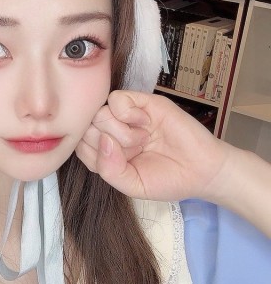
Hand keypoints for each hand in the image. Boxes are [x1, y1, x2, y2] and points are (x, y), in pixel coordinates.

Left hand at [76, 90, 230, 202]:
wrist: (202, 170)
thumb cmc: (168, 179)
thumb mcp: (131, 185)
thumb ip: (109, 169)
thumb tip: (103, 141)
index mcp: (107, 153)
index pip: (81, 147)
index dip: (95, 155)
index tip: (119, 164)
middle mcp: (113, 132)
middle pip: (87, 128)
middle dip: (107, 143)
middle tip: (133, 151)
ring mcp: (126, 116)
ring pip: (99, 113)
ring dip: (120, 131)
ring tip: (142, 140)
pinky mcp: (142, 102)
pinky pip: (117, 98)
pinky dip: (127, 113)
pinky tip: (144, 124)